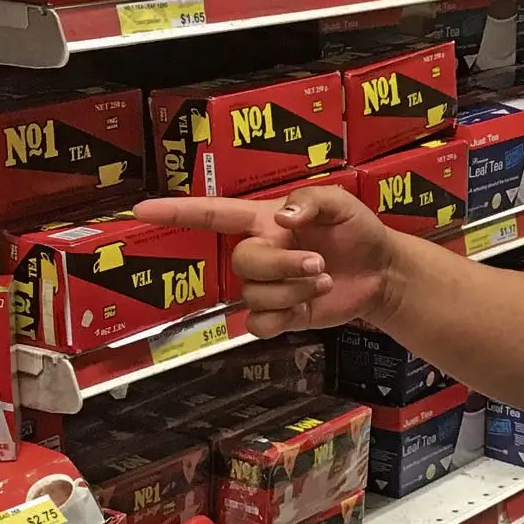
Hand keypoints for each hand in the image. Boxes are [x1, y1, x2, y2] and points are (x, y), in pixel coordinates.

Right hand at [135, 183, 405, 336]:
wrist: (382, 272)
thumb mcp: (341, 202)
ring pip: (254, 295)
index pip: (211, 214)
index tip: (141, 210)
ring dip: (293, 290)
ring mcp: (267, 286)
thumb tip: (282, 219)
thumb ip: (310, 200)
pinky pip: (259, 324)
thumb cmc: (359, 231)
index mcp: (264, 220)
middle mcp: (260, 252)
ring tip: (323, 280)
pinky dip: (284, 318)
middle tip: (318, 263)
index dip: (176, 212)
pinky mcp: (279, 315)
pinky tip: (307, 308)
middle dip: (281, 266)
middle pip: (242, 262)